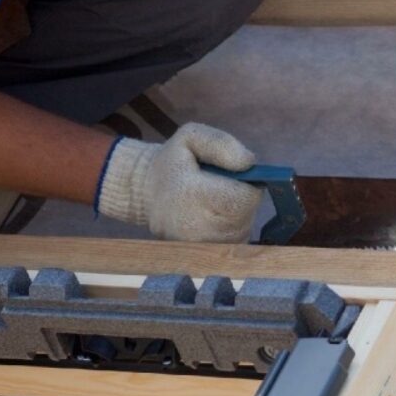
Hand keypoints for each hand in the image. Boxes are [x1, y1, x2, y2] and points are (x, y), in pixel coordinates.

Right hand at [96, 123, 260, 242]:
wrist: (146, 193)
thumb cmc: (174, 163)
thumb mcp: (191, 137)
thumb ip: (222, 144)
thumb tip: (249, 163)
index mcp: (191, 195)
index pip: (244, 199)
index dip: (249, 186)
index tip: (233, 177)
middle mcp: (195, 227)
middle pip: (245, 216)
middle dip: (243, 199)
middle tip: (223, 188)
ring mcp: (198, 247)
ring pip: (242, 231)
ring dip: (238, 215)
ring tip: (215, 201)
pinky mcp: (201, 258)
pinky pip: (233, 243)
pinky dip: (231, 228)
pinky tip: (213, 216)